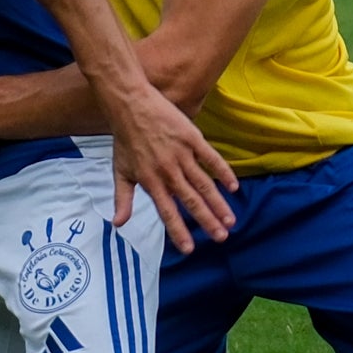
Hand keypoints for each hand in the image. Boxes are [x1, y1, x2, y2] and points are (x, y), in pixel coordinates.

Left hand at [99, 79, 237, 252]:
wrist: (130, 104)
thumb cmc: (125, 139)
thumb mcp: (120, 171)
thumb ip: (122, 199)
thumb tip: (118, 224)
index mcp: (150, 181)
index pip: (167, 212)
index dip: (178, 231)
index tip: (189, 248)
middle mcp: (167, 171)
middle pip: (191, 201)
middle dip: (207, 221)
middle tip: (221, 238)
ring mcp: (181, 154)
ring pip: (204, 184)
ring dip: (218, 203)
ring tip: (230, 220)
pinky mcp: (191, 138)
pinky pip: (211, 158)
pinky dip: (223, 173)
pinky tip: (233, 187)